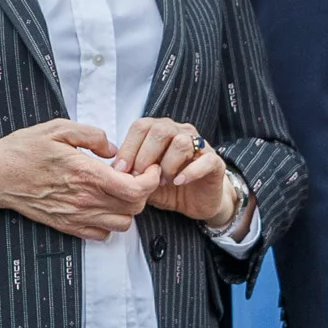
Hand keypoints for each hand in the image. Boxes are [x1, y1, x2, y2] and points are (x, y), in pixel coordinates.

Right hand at [0, 119, 156, 240]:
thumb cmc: (22, 150)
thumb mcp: (57, 128)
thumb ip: (91, 135)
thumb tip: (112, 147)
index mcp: (87, 173)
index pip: (136, 188)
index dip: (150, 179)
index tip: (148, 168)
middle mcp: (85, 199)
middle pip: (134, 207)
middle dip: (142, 192)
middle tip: (133, 176)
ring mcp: (76, 216)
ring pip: (122, 224)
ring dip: (127, 208)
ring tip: (117, 192)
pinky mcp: (66, 226)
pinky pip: (101, 234)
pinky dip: (109, 222)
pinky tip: (99, 205)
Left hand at [113, 117, 235, 227]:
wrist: (197, 201)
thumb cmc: (167, 186)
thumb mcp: (143, 179)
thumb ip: (131, 171)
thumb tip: (111, 169)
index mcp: (160, 130)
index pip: (141, 126)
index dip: (128, 146)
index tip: (120, 169)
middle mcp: (180, 132)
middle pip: (160, 130)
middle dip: (145, 155)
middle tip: (140, 176)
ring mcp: (200, 145)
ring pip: (181, 142)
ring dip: (167, 164)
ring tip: (161, 181)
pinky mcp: (215, 162)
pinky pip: (205, 160)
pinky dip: (189, 171)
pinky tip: (178, 182)